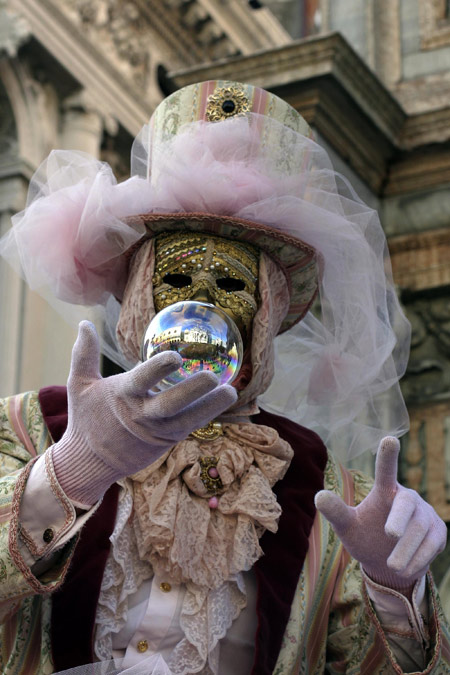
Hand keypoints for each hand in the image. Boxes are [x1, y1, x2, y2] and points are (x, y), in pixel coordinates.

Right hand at [52, 321, 236, 504]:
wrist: (88, 463)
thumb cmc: (86, 418)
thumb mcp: (78, 385)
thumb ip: (83, 354)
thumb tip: (83, 323)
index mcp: (121, 396)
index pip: (143, 380)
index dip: (159, 369)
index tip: (176, 358)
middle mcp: (142, 415)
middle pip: (171, 404)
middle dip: (193, 391)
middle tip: (213, 376)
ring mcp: (156, 431)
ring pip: (188, 420)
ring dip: (211, 406)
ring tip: (231, 391)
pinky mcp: (167, 441)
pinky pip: (190, 426)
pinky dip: (207, 414)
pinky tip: (224, 399)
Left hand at [315, 436, 446, 594]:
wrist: (388, 566)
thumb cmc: (365, 536)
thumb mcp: (347, 526)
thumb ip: (336, 511)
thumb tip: (318, 496)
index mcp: (385, 490)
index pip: (386, 470)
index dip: (388, 456)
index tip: (389, 439)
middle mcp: (407, 498)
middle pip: (407, 504)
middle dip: (399, 519)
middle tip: (390, 534)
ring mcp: (426, 515)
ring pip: (420, 528)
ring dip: (406, 549)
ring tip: (392, 565)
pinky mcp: (438, 532)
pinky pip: (432, 544)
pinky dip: (419, 558)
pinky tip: (406, 568)